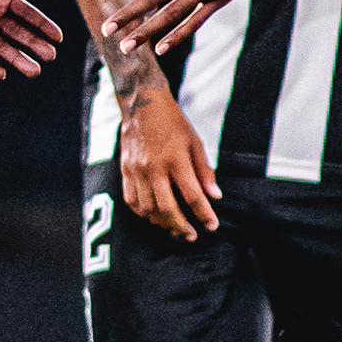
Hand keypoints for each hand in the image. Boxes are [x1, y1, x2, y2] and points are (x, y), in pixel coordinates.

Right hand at [119, 86, 220, 240]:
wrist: (143, 105)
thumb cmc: (173, 123)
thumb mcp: (195, 142)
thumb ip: (205, 171)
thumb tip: (215, 196)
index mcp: (176, 160)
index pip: (192, 196)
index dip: (204, 214)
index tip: (212, 225)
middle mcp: (155, 168)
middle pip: (167, 209)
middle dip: (181, 227)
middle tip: (192, 235)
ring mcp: (137, 171)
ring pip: (148, 209)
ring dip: (163, 224)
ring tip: (175, 228)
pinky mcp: (125, 171)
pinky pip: (132, 201)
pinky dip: (144, 214)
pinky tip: (154, 216)